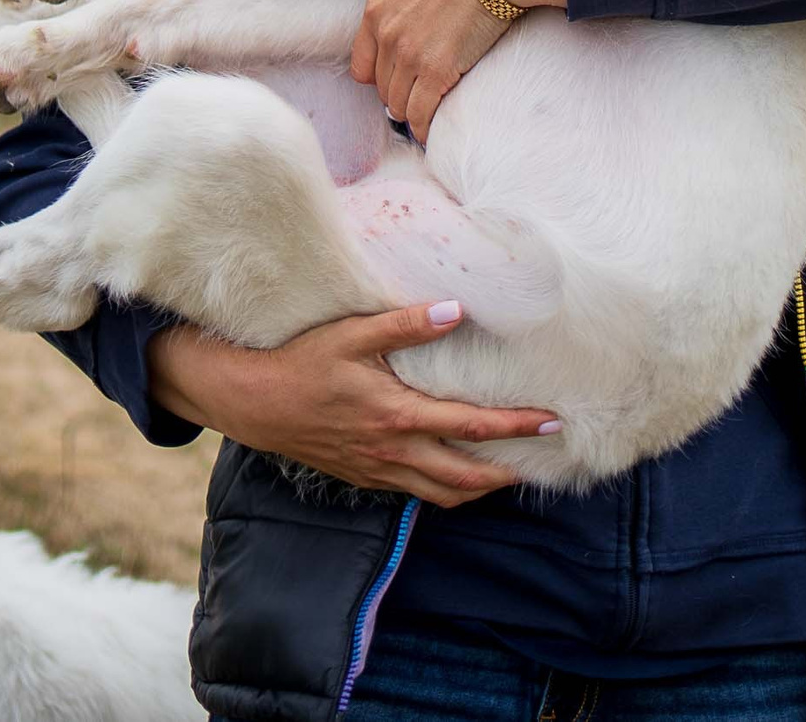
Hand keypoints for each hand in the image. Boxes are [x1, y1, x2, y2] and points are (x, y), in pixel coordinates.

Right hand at [146, 303, 560, 507]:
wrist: (255, 402)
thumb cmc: (302, 363)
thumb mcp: (352, 334)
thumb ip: (405, 325)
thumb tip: (456, 311)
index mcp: (397, 415)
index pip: (471, 427)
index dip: (515, 427)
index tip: (551, 421)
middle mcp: (393, 451)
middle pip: (467, 476)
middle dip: (509, 470)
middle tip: (542, 456)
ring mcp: (379, 470)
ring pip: (443, 494)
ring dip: (481, 487)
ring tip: (508, 471)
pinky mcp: (365, 477)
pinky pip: (417, 493)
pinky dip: (446, 488)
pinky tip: (456, 472)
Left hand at [350, 0, 564, 140]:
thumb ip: (396, 5)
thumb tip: (399, 25)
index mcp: (376, 12)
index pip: (361, 65)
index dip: (378, 79)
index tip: (394, 82)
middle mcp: (387, 37)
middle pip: (382, 88)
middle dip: (399, 95)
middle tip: (418, 98)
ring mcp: (409, 56)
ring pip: (399, 104)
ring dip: (412, 112)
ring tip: (426, 114)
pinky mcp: (437, 70)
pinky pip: (420, 113)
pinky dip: (424, 127)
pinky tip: (430, 131)